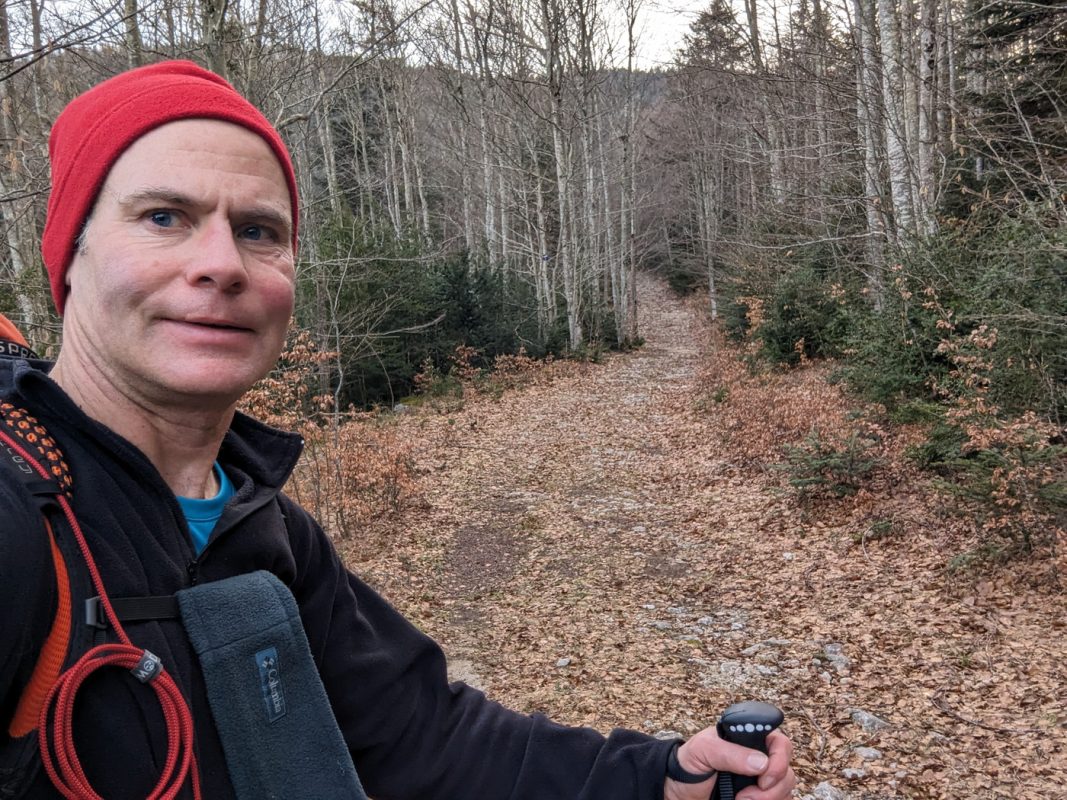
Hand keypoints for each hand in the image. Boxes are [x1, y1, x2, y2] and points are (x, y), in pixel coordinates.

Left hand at [663, 727, 794, 799]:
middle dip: (772, 787)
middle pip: (787, 771)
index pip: (780, 743)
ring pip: (786, 790)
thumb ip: (729, 752)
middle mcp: (760, 759)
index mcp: (749, 740)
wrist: (679, 791)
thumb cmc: (690, 764)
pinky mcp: (760, 797)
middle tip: (746, 796)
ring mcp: (761, 780)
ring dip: (768, 799)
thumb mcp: (703, 750)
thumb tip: (761, 762)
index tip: (764, 776)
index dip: (779, 759)